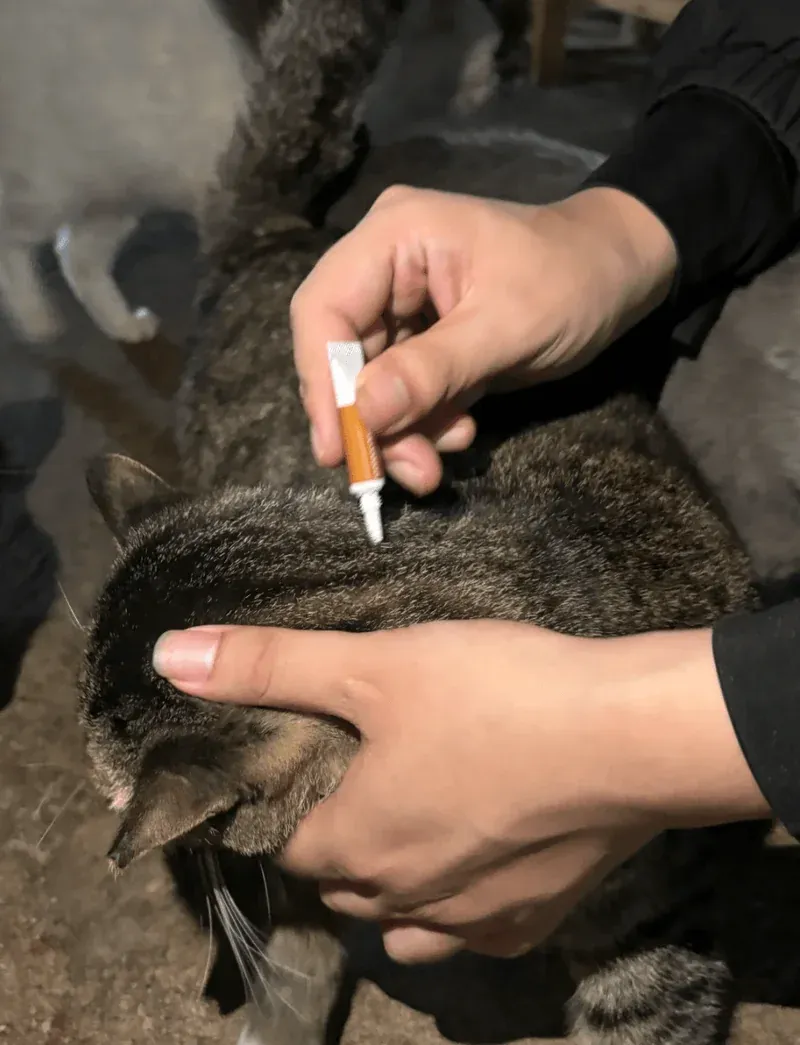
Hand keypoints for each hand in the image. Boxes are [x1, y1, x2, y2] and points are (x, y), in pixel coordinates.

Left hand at [153, 621, 766, 963]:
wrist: (628, 738)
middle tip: (354, 782)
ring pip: (401, 922)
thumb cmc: (493, 696)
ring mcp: (471, 923)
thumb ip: (271, 664)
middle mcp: (401, 900)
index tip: (295, 767)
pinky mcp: (535, 922)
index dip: (279, 802)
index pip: (282, 839)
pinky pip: (472, 934)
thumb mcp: (373, 664)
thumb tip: (167, 656)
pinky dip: (459, 909)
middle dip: (331, 841)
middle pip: (339, 881)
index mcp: (352, 843)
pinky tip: (479, 865)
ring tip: (407, 831)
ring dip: (390, 886)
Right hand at [291, 185, 676, 495]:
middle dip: (367, 419)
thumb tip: (363, 413)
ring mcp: (402, 305)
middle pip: (340, 353)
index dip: (321, 381)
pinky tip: (458, 432)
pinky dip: (422, 424)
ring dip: (398, 432)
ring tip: (434, 467)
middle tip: (396, 475)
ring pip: (369, 383)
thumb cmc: (573, 280)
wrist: (620, 275)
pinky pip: (402, 392)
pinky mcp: (422, 339)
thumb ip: (433, 370)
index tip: (338, 448)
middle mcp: (385, 267)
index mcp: (395, 235)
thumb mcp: (508, 327)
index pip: (323, 309)